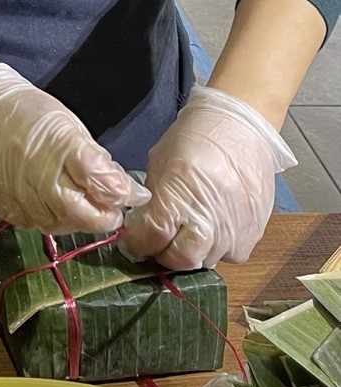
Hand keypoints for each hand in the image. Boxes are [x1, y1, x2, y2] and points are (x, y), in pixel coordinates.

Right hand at [0, 64, 147, 233]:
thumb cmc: (29, 114)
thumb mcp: (69, 127)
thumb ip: (97, 162)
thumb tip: (128, 192)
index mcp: (61, 146)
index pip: (100, 183)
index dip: (118, 196)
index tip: (128, 197)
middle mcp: (38, 174)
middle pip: (79, 213)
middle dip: (99, 217)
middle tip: (107, 209)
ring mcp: (16, 193)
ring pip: (56, 224)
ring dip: (74, 220)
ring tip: (77, 204)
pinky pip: (31, 224)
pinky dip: (47, 219)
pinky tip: (49, 204)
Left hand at [120, 86, 295, 269]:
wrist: (242, 127)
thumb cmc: (196, 138)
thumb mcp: (161, 163)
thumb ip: (152, 200)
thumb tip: (141, 229)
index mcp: (180, 194)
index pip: (153, 237)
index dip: (137, 243)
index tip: (132, 242)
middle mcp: (210, 217)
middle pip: (180, 260)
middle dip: (164, 255)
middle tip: (158, 242)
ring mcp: (235, 228)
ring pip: (205, 260)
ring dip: (190, 251)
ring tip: (186, 230)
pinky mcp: (254, 232)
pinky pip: (230, 254)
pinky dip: (217, 247)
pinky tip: (212, 226)